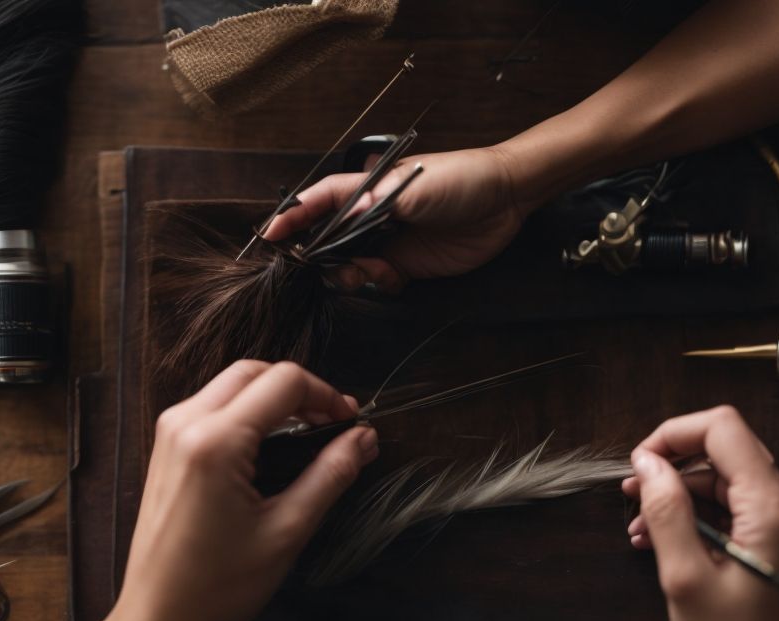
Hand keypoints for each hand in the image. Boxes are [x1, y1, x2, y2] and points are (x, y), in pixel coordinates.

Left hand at [100, 360, 377, 620]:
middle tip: (334, 425)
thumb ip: (331, 474)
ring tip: (309, 435)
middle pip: (255, 372)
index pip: (284, 382)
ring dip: (274, 398)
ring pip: (232, 385)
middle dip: (301, 390)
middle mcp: (186, 424)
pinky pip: (213, 407)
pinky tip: (273, 447)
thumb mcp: (287, 531)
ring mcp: (170, 434)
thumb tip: (364, 438)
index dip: (327, 396)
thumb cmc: (220, 586)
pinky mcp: (166, 449)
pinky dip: (249, 413)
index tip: (352, 425)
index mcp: (216, 441)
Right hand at [262, 146, 527, 292]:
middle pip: (331, 238)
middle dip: (323, 256)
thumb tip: (343, 218)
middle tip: (326, 267)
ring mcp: (392, 241)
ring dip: (354, 274)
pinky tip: (394, 277)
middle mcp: (376, 215)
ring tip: (372, 271)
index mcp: (371, 188)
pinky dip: (380, 284)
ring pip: (354, 264)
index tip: (272, 234)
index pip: (322, 199)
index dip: (295, 215)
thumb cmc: (463, 178)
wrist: (507, 197)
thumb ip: (377, 204)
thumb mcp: (416, 186)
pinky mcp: (411, 264)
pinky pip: (382, 281)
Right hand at [621, 406, 778, 620]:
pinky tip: (674, 544)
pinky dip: (708, 518)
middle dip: (673, 469)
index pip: (723, 427)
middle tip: (632, 498)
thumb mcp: (686, 580)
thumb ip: (666, 512)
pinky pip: (746, 509)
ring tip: (644, 532)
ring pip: (732, 483)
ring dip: (685, 498)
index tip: (639, 465)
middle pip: (727, 453)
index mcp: (774, 507)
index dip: (673, 435)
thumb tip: (647, 464)